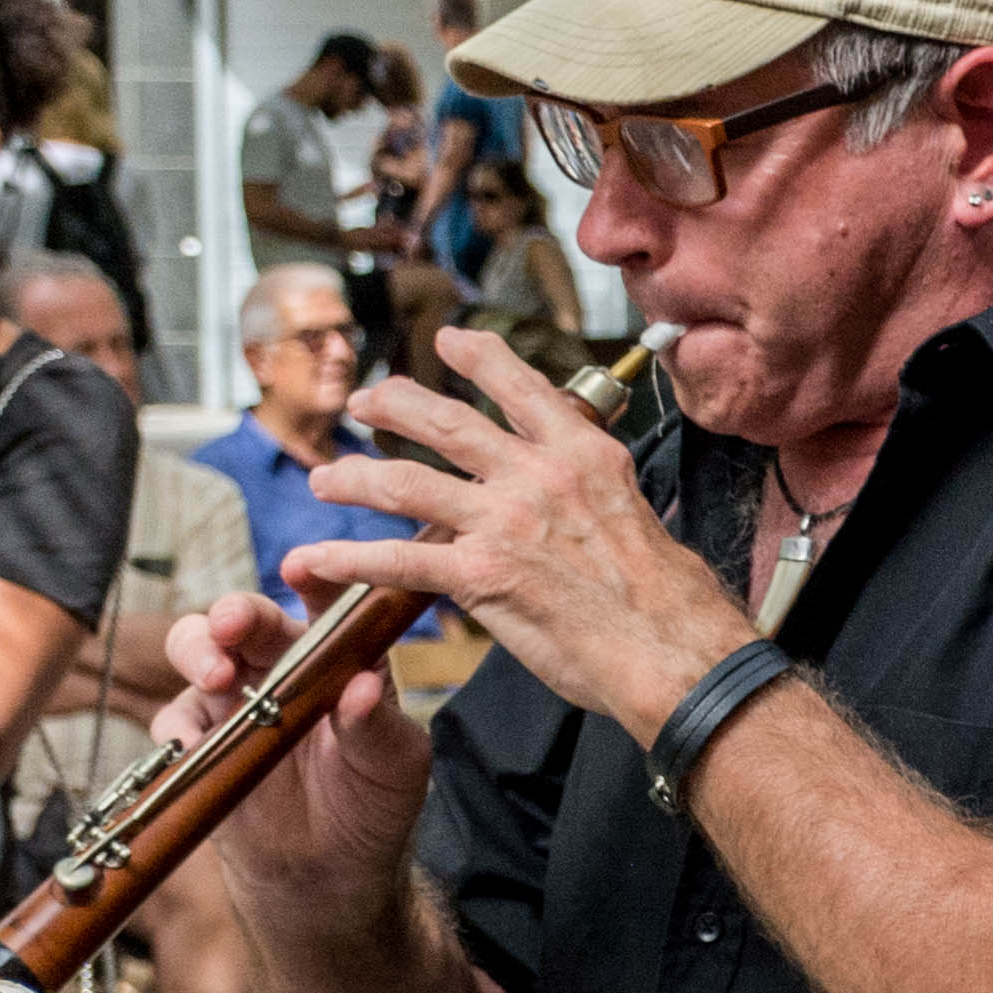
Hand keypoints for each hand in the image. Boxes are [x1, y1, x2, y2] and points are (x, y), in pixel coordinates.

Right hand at [159, 585, 430, 914]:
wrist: (330, 875)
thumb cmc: (373, 805)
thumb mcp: (393, 766)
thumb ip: (375, 726)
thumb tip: (358, 688)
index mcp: (337, 657)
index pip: (326, 604)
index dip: (314, 578)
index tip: (300, 566)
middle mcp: (282, 666)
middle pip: (247, 617)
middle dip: (234, 613)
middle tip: (233, 627)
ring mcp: (235, 699)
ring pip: (197, 649)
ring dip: (198, 652)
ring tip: (216, 677)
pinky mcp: (200, 739)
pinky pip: (175, 721)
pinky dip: (180, 728)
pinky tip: (196, 745)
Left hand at [298, 327, 738, 736]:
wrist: (675, 652)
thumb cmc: (670, 603)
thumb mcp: (637, 514)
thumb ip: (592, 496)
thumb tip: (574, 506)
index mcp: (584, 453)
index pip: (519, 385)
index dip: (476, 357)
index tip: (448, 341)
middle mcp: (539, 474)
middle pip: (446, 422)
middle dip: (395, 404)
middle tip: (366, 401)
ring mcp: (505, 520)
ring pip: (407, 479)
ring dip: (355, 476)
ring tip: (326, 478)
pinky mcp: (481, 574)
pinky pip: (397, 558)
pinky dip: (348, 557)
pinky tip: (317, 557)